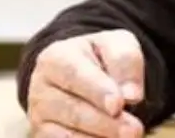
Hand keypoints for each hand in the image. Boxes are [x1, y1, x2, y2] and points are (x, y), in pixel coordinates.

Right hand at [25, 28, 147, 137]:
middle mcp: (41, 89)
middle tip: (134, 130)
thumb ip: (125, 61)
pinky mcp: (44, 136)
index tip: (118, 105)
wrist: (86, 72)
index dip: (97, 91)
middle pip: (73, 110)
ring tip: (129, 137)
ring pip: (67, 135)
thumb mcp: (116, 45)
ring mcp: (40, 116)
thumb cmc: (101, 57)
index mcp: (56, 58)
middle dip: (106, 122)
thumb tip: (132, 95)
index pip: (75, 75)